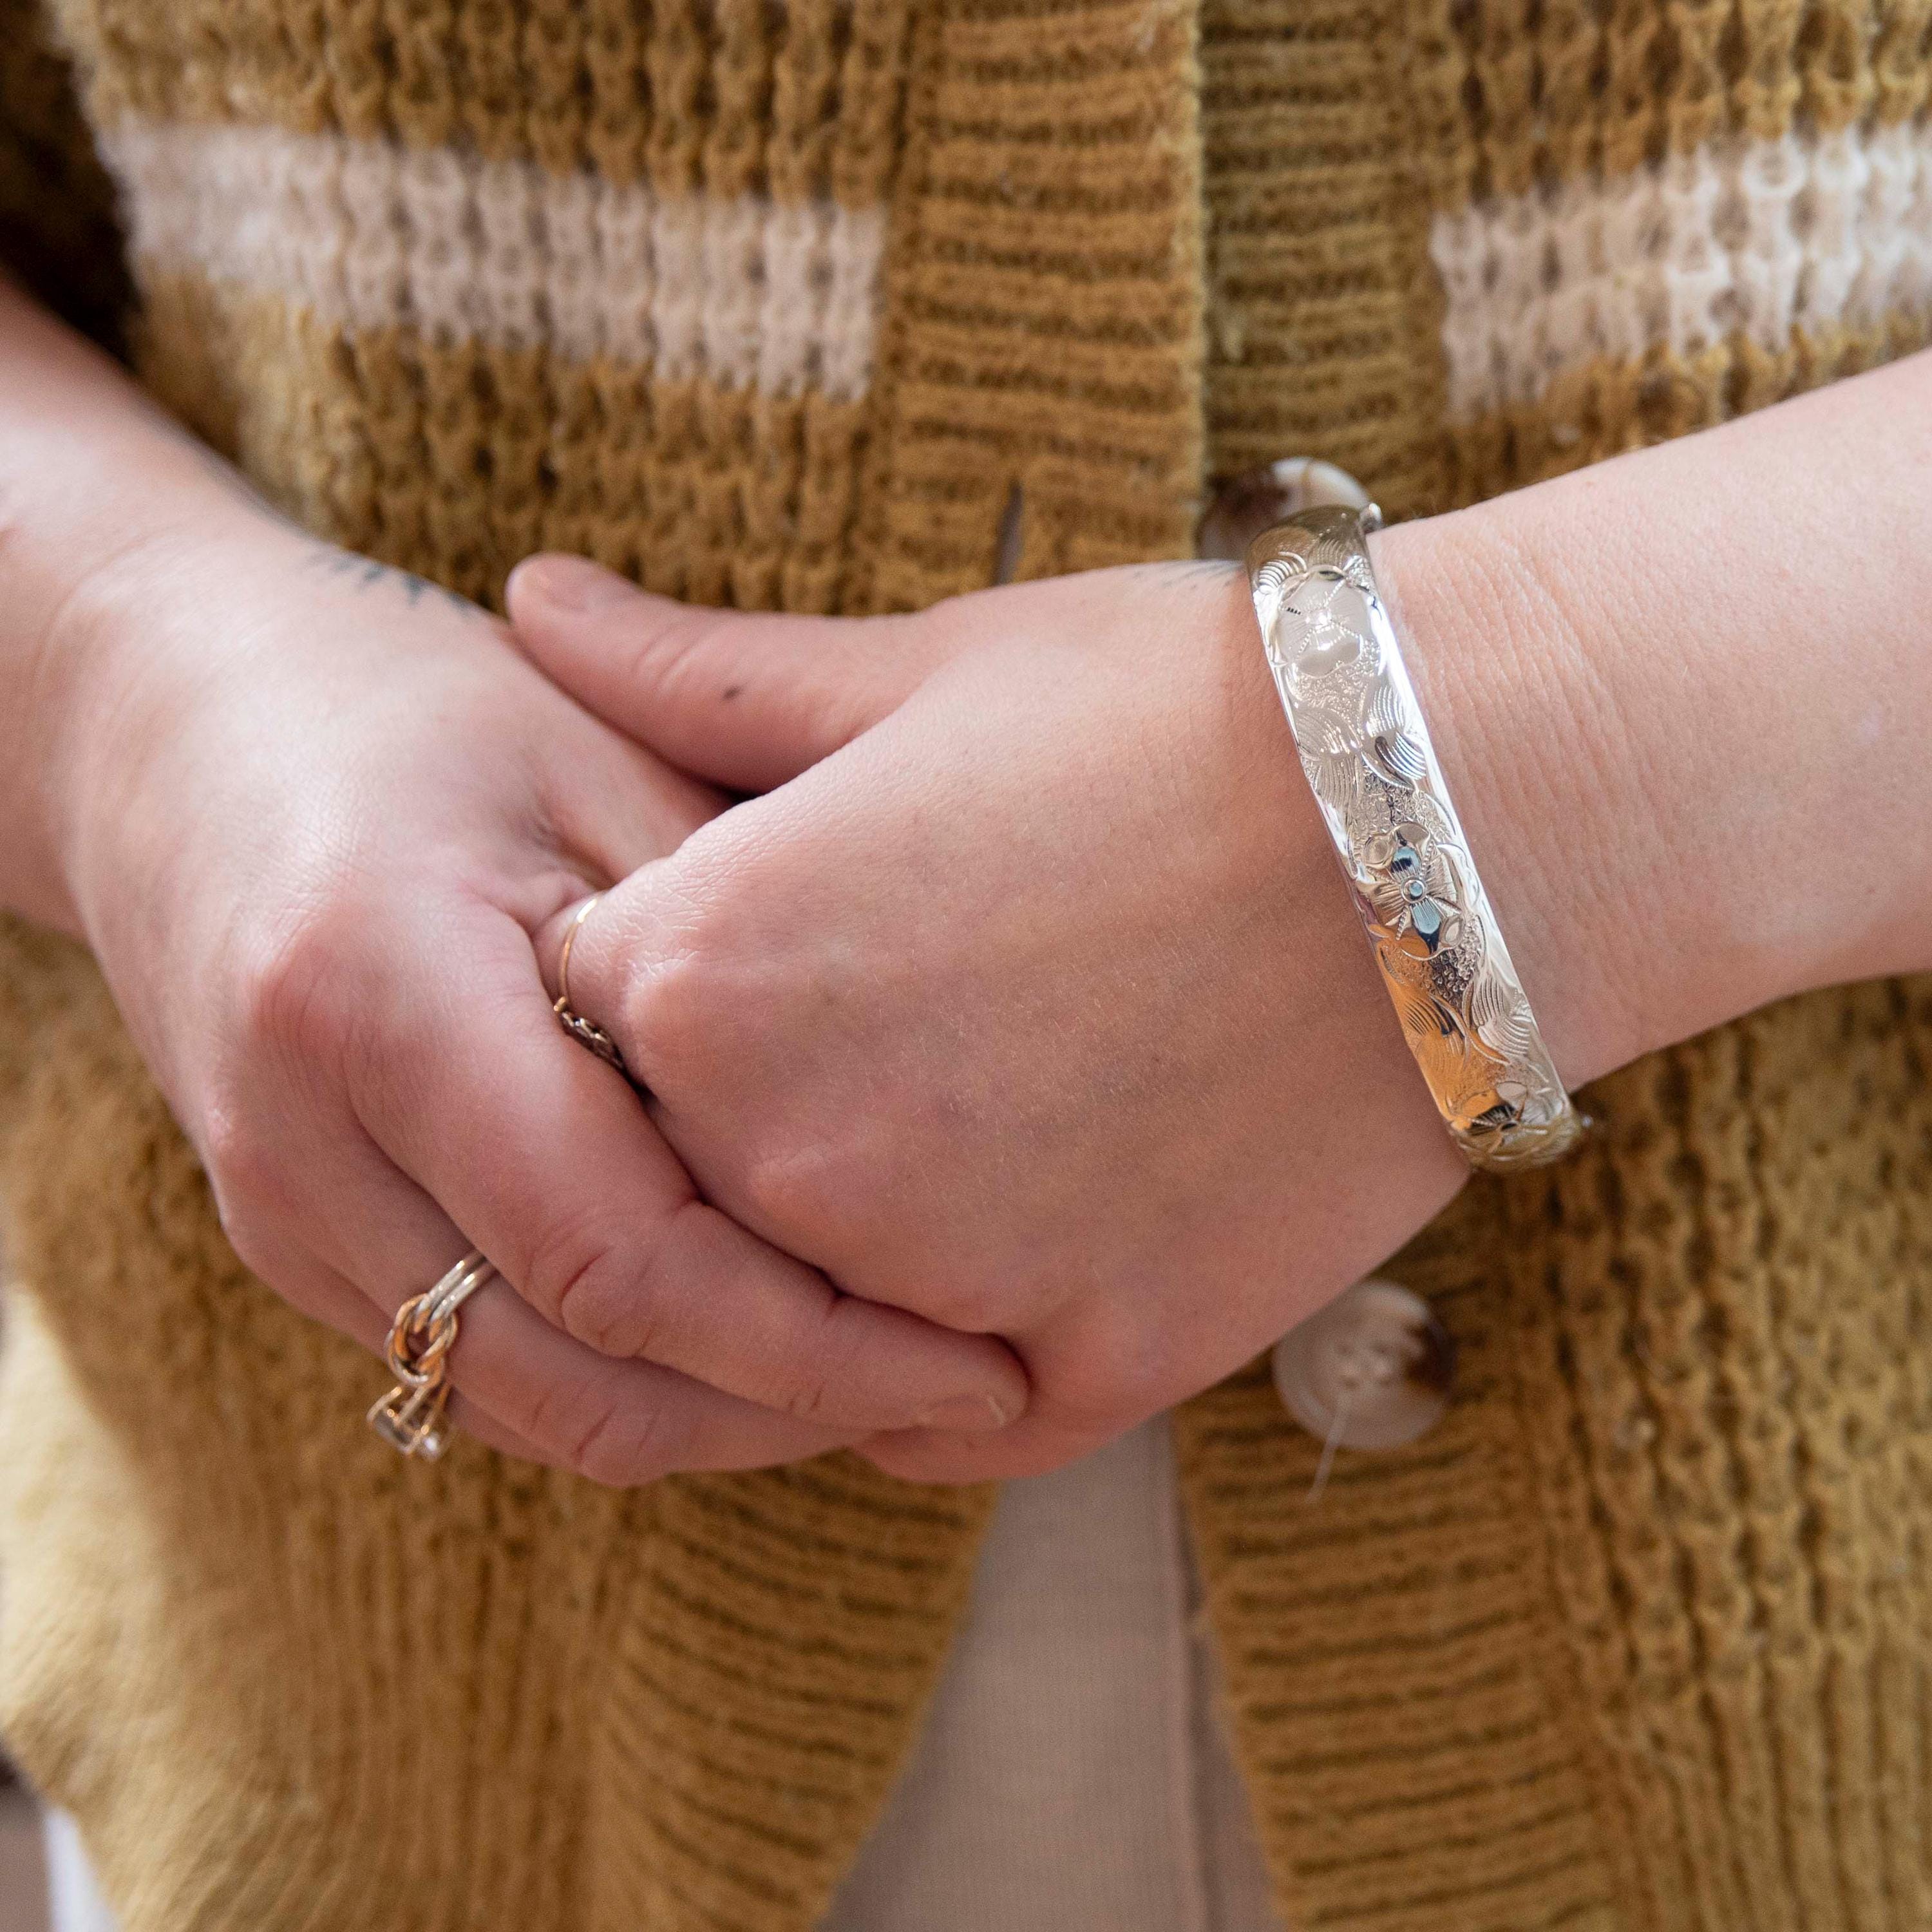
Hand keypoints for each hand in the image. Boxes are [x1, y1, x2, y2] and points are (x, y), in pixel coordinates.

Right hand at [43, 497, 1025, 1481]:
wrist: (182, 734)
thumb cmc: (423, 716)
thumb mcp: (598, 764)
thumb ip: (727, 942)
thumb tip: (899, 1125)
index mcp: (375, 995)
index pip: (621, 1256)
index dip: (815, 1342)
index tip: (976, 1360)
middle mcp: (302, 1142)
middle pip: (577, 1378)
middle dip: (789, 1411)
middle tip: (959, 1388)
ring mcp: (278, 1211)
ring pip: (529, 1409)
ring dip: (717, 1421)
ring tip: (879, 1377)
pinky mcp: (290, 1241)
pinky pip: (478, 1373)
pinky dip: (627, 1383)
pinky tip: (747, 1338)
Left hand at [503, 552, 1593, 1481]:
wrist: (1454, 807)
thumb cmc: (1175, 702)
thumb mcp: (917, 665)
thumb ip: (690, 674)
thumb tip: (528, 599)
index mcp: (705, 970)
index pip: (574, 1019)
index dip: (658, 977)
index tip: (756, 941)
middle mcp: (785, 1154)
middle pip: (672, 1182)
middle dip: (738, 1116)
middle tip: (881, 1030)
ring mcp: (938, 1282)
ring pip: (798, 1316)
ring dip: (836, 1250)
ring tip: (961, 1122)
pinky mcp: (1094, 1366)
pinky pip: (948, 1414)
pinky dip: (953, 1352)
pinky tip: (1019, 1243)